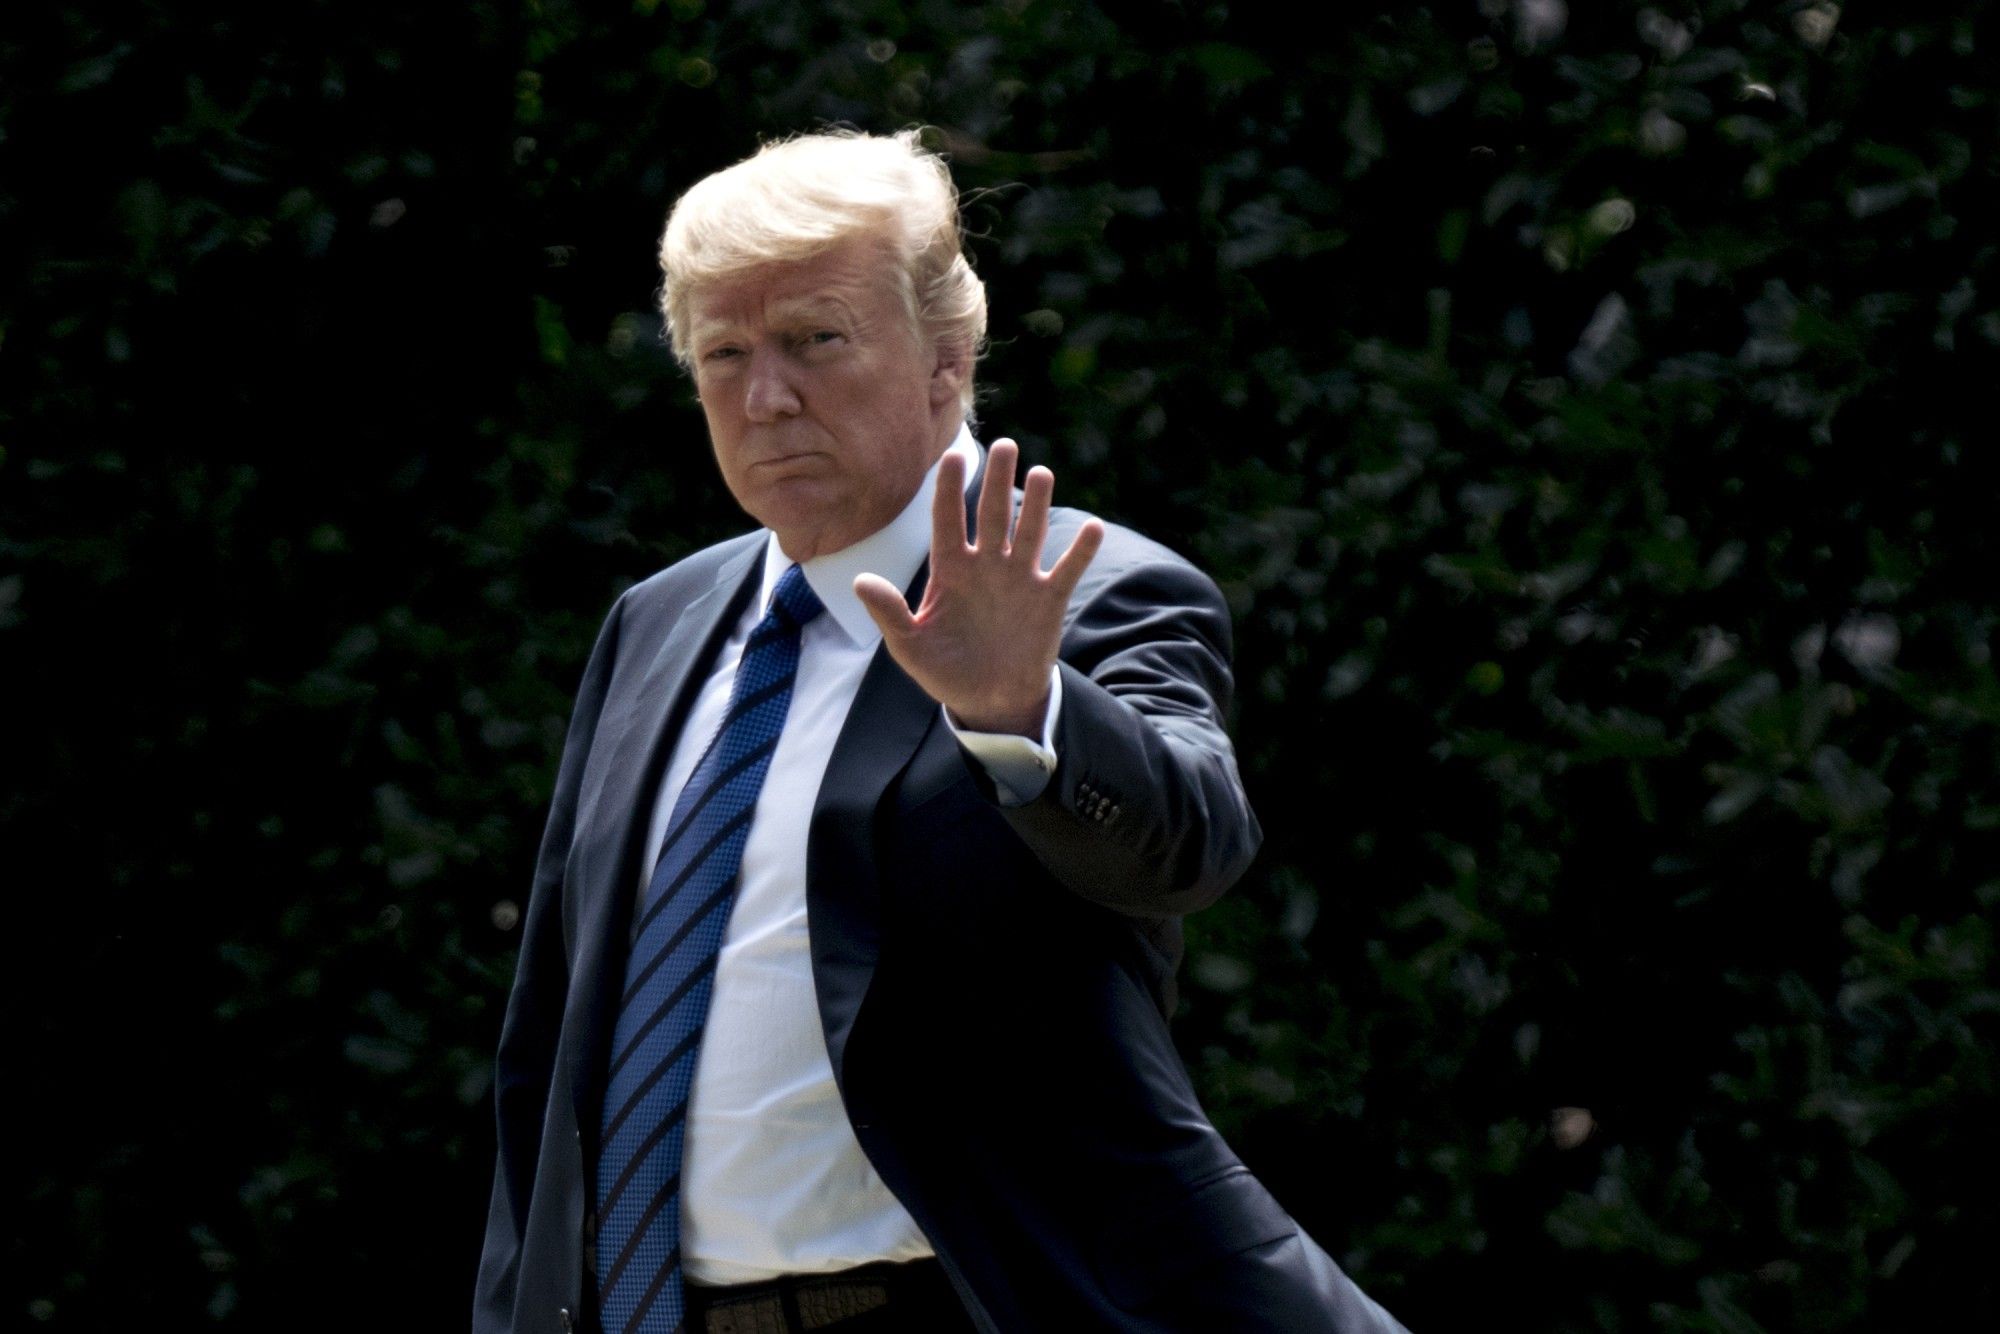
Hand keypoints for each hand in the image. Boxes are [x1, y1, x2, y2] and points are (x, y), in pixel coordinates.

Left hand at [854, 438, 1103, 736]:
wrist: (989, 700)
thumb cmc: (945, 670)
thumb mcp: (910, 647)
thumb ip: (888, 613)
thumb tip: (860, 582)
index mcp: (950, 571)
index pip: (947, 520)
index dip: (948, 489)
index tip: (951, 456)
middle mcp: (986, 566)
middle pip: (992, 514)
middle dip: (998, 481)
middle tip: (1006, 446)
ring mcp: (1019, 580)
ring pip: (1029, 532)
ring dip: (1037, 504)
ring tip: (1041, 473)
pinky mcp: (1048, 600)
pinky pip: (1066, 570)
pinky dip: (1080, 551)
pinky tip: (1092, 527)